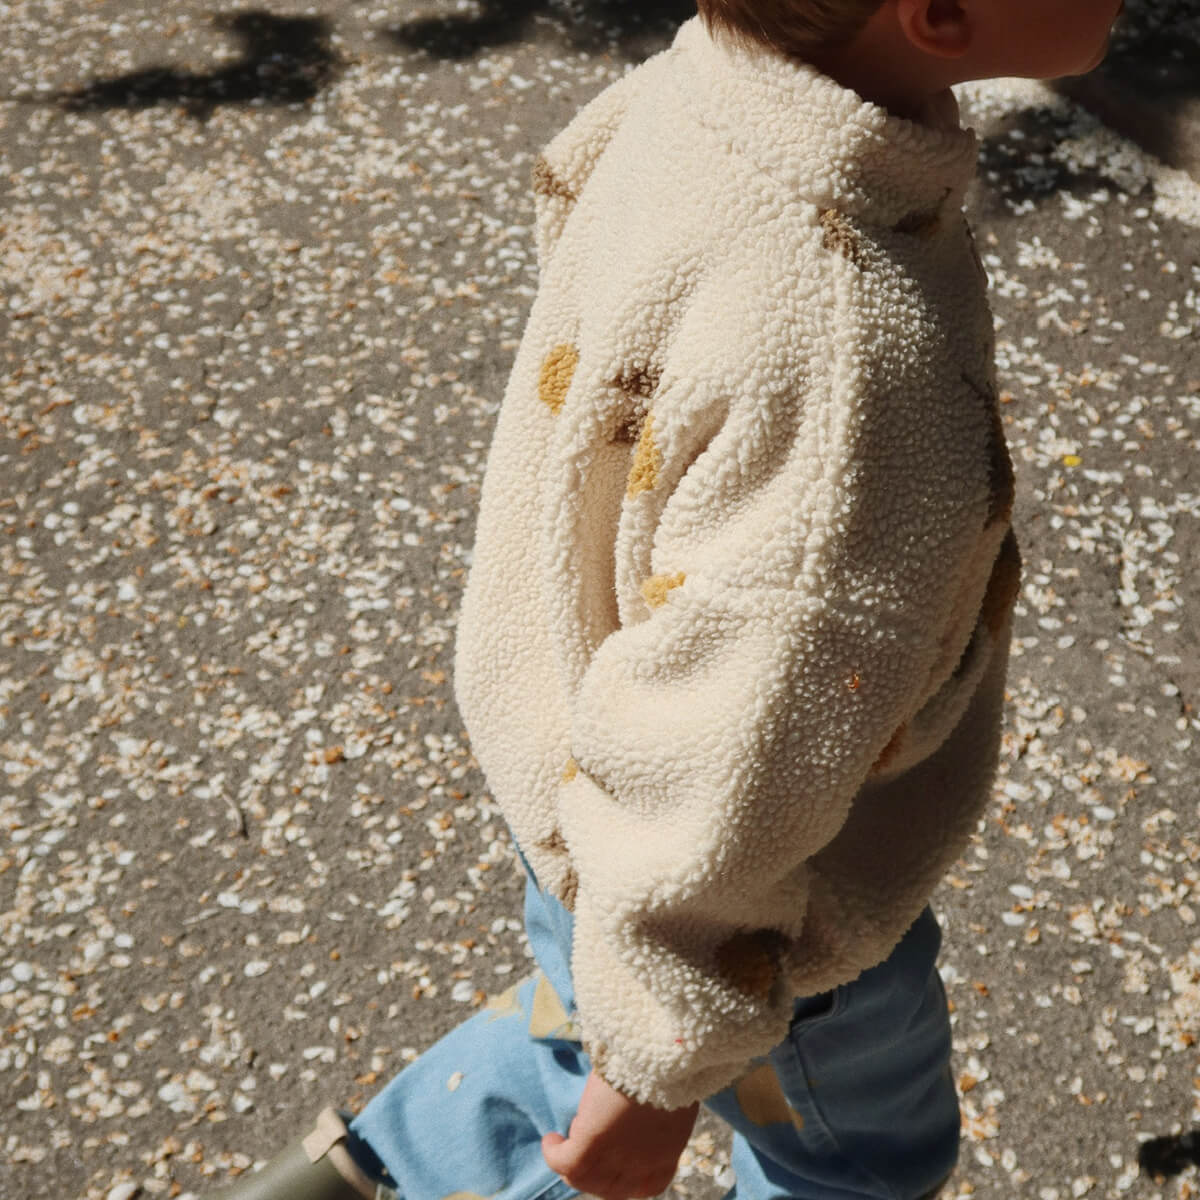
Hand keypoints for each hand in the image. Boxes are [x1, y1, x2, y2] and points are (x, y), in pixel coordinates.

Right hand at [541, 1069, 699, 1198]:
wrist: (666, 1054)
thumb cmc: (672, 1067)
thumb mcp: (672, 1101)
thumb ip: (658, 1117)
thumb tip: (644, 1112)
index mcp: (667, 1156)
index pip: (646, 1186)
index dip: (625, 1177)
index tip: (612, 1156)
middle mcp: (643, 1166)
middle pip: (611, 1188)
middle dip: (593, 1172)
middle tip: (580, 1146)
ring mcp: (618, 1158)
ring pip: (585, 1178)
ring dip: (570, 1163)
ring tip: (563, 1141)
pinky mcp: (594, 1141)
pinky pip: (566, 1161)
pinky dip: (554, 1154)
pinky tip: (551, 1140)